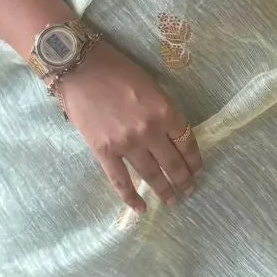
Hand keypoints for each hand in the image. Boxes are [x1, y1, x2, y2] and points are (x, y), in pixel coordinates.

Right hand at [55, 39, 202, 213]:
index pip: (187, 142)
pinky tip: (141, 208)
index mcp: (164, 110)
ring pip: (151, 175)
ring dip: (164, 190)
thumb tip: (171, 134)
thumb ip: (162, 110)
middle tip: (189, 191)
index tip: (197, 170)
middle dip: (183, 180)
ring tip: (172, 201)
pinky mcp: (104, 152)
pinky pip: (120, 181)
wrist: (78, 68)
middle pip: (173, 163)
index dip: (194, 160)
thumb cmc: (115, 69)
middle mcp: (149, 131)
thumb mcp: (150, 85)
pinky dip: (131, 197)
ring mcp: (126, 144)